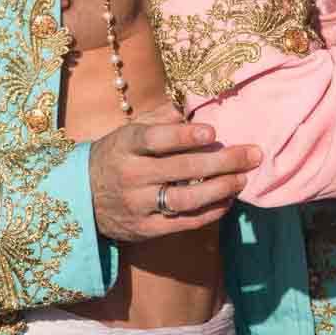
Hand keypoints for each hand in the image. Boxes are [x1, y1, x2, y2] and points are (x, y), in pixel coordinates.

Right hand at [88, 100, 261, 240]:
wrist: (82, 199)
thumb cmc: (116, 157)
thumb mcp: (129, 132)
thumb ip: (160, 117)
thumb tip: (190, 104)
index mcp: (125, 146)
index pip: (154, 140)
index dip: (183, 136)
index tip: (212, 132)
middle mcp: (131, 176)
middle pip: (180, 169)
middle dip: (222, 162)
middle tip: (253, 154)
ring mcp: (138, 205)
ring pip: (185, 200)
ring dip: (220, 189)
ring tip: (243, 179)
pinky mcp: (145, 230)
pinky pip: (183, 223)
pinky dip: (210, 212)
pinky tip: (228, 200)